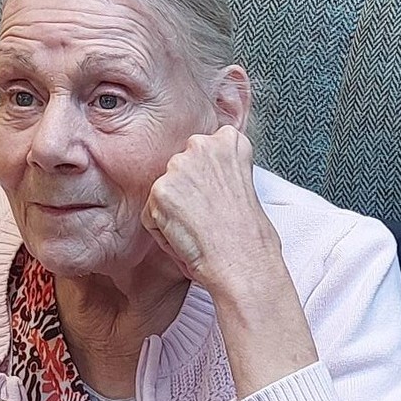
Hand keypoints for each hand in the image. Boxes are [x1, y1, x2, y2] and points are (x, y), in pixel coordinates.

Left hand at [141, 125, 282, 303]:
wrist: (244, 261)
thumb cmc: (250, 235)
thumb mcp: (244, 182)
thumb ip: (221, 169)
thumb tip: (199, 177)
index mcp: (229, 139)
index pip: (202, 153)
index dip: (208, 182)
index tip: (219, 200)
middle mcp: (202, 145)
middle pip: (179, 170)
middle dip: (187, 194)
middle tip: (208, 218)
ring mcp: (178, 167)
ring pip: (163, 194)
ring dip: (175, 214)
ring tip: (201, 230)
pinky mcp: (160, 192)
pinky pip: (151, 216)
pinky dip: (164, 234)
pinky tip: (188, 239)